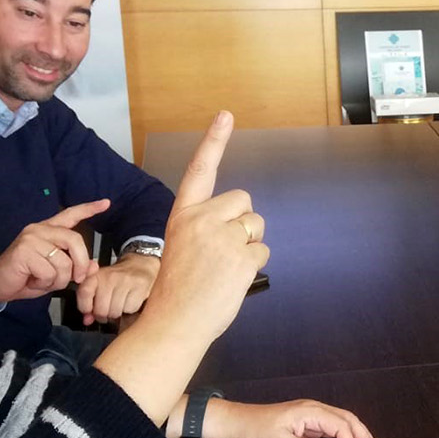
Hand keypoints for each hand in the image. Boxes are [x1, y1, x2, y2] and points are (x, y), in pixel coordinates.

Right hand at [0, 200, 109, 304]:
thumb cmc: (27, 277)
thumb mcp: (56, 273)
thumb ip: (74, 266)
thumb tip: (95, 265)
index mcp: (48, 230)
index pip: (70, 215)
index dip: (89, 209)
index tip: (106, 203)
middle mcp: (40, 229)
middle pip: (75, 240)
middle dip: (81, 264)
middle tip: (77, 279)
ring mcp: (31, 239)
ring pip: (63, 262)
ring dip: (59, 280)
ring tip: (43, 281)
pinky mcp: (24, 251)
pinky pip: (49, 272)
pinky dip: (45, 283)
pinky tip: (33, 281)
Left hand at [76, 253, 157, 324]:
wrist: (140, 266)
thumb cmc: (118, 280)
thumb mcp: (99, 287)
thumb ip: (89, 304)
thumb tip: (87, 320)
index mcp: (96, 275)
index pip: (84, 293)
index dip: (86, 307)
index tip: (90, 309)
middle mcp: (110, 276)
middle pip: (101, 310)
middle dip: (104, 315)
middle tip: (108, 309)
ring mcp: (125, 281)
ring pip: (115, 312)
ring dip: (118, 313)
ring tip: (120, 304)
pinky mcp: (140, 287)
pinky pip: (130, 309)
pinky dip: (130, 310)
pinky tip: (130, 301)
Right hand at [138, 111, 268, 342]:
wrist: (176, 322)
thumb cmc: (179, 289)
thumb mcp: (182, 247)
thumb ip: (206, 228)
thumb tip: (240, 224)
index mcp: (183, 215)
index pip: (200, 171)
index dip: (214, 141)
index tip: (226, 115)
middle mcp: (202, 220)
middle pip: (244, 201)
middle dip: (243, 221)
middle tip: (224, 249)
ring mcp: (222, 238)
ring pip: (256, 227)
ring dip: (249, 244)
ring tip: (225, 267)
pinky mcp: (241, 258)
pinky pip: (262, 251)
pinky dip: (253, 265)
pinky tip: (232, 279)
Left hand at [224, 399, 379, 437]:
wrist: (240, 423)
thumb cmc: (257, 431)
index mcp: (310, 412)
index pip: (340, 426)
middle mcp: (315, 410)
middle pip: (348, 420)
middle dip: (363, 437)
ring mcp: (313, 415)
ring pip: (344, 421)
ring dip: (358, 435)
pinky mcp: (309, 422)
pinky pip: (334, 426)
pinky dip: (347, 436)